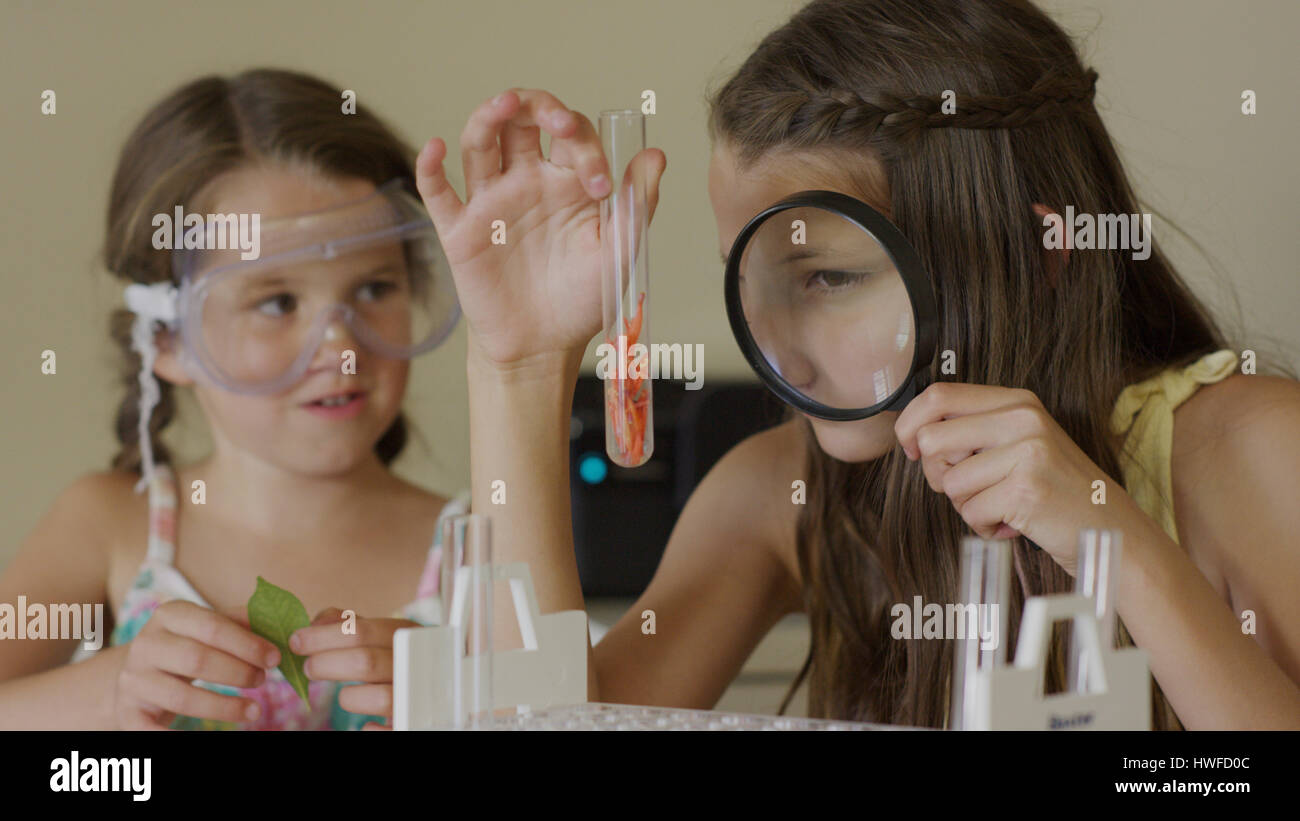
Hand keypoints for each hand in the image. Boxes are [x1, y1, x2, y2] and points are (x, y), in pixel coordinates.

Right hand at [113, 600, 279, 729]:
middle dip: (238, 672)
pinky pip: (151, 730)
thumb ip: (241, 621)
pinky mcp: (126, 711)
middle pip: (197, 659)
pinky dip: (179, 738)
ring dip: (224, 707)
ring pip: (182, 698)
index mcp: (169, 615)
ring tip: (254, 711)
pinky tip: (210, 738)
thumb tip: (276, 620)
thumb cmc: (188, 647)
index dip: (248, 644)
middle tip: (262, 681)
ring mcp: (132, 679)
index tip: (275, 659)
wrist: (140, 675)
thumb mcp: (208, 627)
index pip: (213, 626)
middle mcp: (145, 644)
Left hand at [290, 607, 418, 730]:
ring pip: (379, 699)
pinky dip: (370, 728)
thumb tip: (314, 624)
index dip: (321, 637)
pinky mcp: (413, 721)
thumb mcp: (379, 631)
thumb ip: (347, 623)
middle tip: (309, 668)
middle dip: (326, 664)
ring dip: (349, 697)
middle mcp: (416, 662)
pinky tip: (365, 722)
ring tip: (343, 694)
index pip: (359, 630)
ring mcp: (418, 694)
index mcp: (406, 634)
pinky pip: (387, 731)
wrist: (435, 684)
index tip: (296, 641)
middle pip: (365, 662)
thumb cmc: (396, 655)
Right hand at [415, 88, 666, 368]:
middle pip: (521, 120)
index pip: (572, 135)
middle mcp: (527, 181)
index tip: (603, 188)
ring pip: (481, 143)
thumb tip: (656, 155)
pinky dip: (429, 167)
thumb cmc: (584, 297)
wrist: (545, 346)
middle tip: (558, 122)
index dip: (587, 146)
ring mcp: (491, 202)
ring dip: (488, 117)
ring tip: (503, 104)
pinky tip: (437, 147)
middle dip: (537, 107)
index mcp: (567, 181)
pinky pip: (437, 192)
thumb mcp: (621, 251)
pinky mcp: (460, 231)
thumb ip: (637, 204)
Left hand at [893, 383, 1156, 574]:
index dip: (910, 424)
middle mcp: (1023, 419)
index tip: (910, 449)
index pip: (938, 396)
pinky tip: (1011, 523)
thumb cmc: (1055, 490)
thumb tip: (912, 433)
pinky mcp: (1027, 489)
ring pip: (950, 482)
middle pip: (932, 439)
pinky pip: (970, 512)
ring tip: (1000, 507)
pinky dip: (983, 527)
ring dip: (965, 506)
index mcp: (1017, 401)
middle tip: (967, 490)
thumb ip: (975, 430)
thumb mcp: (1020, 443)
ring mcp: (1027, 452)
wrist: (1111, 528)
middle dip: (936, 474)